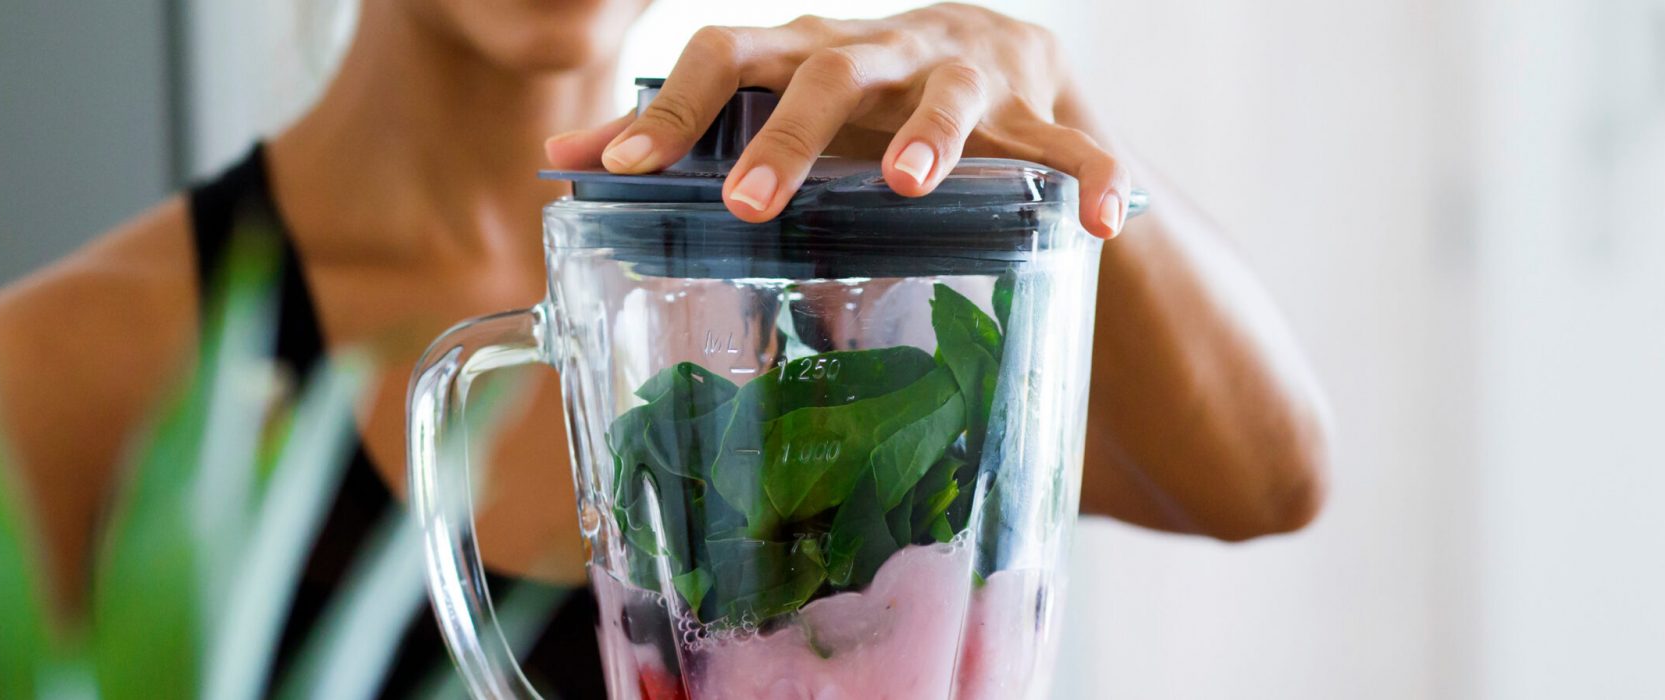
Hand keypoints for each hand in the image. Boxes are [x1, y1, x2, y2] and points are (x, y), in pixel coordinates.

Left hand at [544, 3, 1132, 237]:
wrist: (998, 58)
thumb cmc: (858, 101)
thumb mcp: (776, 107)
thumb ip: (682, 136)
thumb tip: (559, 163)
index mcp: (805, 51)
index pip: (724, 56)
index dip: (672, 110)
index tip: (622, 170)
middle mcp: (880, 50)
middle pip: (827, 71)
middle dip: (787, 136)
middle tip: (752, 204)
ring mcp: (966, 73)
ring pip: (949, 93)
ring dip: (930, 135)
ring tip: (909, 185)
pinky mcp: (1043, 109)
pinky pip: (1075, 145)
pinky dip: (1093, 178)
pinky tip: (1105, 224)